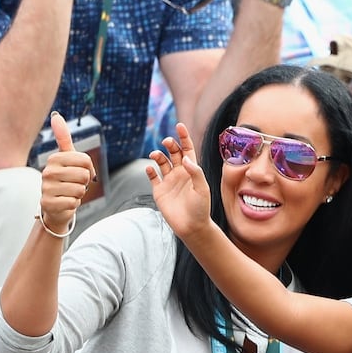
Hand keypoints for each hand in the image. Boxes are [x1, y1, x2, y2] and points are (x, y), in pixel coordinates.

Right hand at [39, 112, 95, 234]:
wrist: (55, 206)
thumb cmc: (65, 180)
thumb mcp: (67, 158)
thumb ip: (63, 137)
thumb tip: (56, 115)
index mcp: (54, 159)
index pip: (85, 160)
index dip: (89, 169)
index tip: (79, 172)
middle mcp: (47, 171)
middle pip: (84, 175)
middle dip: (84, 183)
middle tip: (74, 184)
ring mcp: (46, 188)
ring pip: (80, 189)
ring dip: (79, 194)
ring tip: (69, 193)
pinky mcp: (48, 203)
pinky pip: (74, 202)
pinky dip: (74, 204)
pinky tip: (65, 202)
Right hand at [146, 123, 213, 239]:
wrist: (191, 227)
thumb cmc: (200, 208)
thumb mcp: (202, 189)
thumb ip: (196, 173)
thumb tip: (187, 159)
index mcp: (192, 171)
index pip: (187, 149)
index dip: (184, 137)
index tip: (179, 126)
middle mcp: (180, 173)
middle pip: (173, 153)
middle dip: (169, 144)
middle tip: (167, 142)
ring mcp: (169, 181)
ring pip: (161, 162)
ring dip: (158, 155)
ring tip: (156, 155)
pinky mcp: (159, 191)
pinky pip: (152, 177)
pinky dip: (149, 171)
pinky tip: (150, 168)